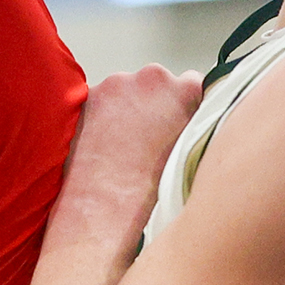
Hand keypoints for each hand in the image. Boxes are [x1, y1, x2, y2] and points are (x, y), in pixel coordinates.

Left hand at [55, 67, 205, 242]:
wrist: (102, 207)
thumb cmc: (147, 189)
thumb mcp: (190, 152)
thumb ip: (195, 124)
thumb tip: (193, 119)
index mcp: (184, 91)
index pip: (195, 83)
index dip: (187, 104)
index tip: (180, 118)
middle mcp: (152, 78)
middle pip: (157, 85)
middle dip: (154, 105)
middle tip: (147, 139)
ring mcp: (117, 83)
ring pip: (127, 91)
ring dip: (126, 110)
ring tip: (122, 147)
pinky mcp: (88, 94)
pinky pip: (100, 100)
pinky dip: (101, 116)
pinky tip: (102, 144)